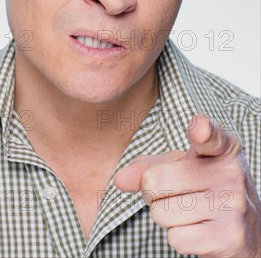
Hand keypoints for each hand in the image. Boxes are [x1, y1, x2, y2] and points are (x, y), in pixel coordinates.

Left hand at [114, 114, 260, 256]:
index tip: (199, 129)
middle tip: (176, 194)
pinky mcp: (229, 237)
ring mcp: (232, 205)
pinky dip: (179, 238)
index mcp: (223, 148)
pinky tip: (199, 230)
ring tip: (190, 212)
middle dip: (153, 193)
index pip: (210, 135)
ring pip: (161, 213)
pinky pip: (175, 238)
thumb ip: (148, 166)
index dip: (201, 130)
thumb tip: (120, 180)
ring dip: (166, 217)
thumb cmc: (205, 189)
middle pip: (154, 180)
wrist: (248, 232)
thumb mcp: (181, 167)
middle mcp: (231, 172)